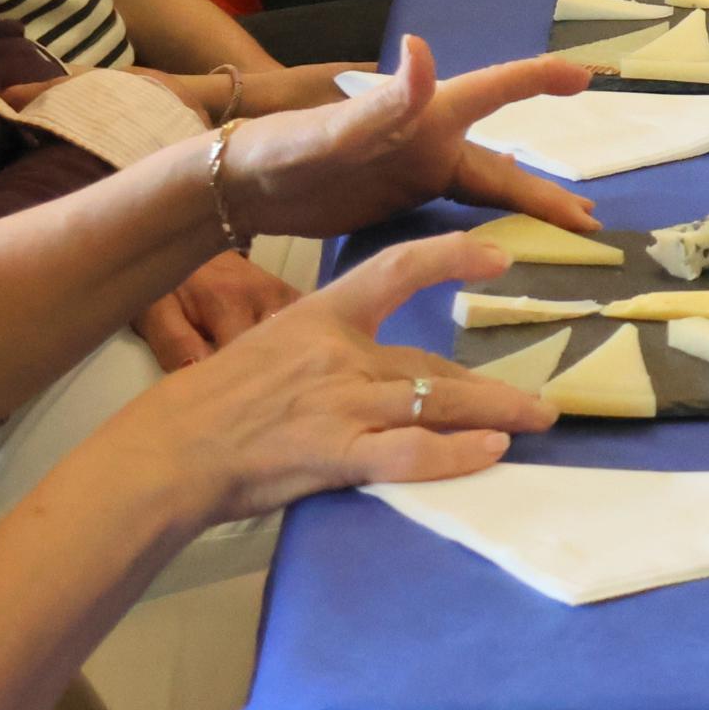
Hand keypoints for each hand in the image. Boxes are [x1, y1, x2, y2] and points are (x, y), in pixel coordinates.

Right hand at [120, 234, 557, 523]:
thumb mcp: (272, 346)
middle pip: (432, 362)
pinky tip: (492, 453)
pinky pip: (409, 451)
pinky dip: (455, 454)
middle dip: (490, 384)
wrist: (169, 448)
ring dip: (497, 414)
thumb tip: (374, 366)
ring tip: (537, 421)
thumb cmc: (216, 402)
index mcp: (322, 315)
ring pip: (437, 401)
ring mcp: (340, 403)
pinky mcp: (334, 452)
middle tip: (539, 395)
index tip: (500, 255)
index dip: (452, 257)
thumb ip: (327, 350)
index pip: (396, 268)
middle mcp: (339, 353)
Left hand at [217, 36, 600, 241]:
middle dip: (548, 190)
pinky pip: (459, 213)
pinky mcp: (399, 200)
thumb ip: (385, 99)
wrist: (241, 188)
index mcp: (423, 117)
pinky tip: (506, 241)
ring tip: (569, 232)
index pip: (495, 90)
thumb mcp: (334, 130)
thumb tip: (422, 49)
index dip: (541, 80)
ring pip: (487, 191)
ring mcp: (415, 171)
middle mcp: (429, 140)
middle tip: (591, 219)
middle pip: (503, 164)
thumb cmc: (282, 149)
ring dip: (527, 210)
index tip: (587, 76)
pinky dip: (490, 225)